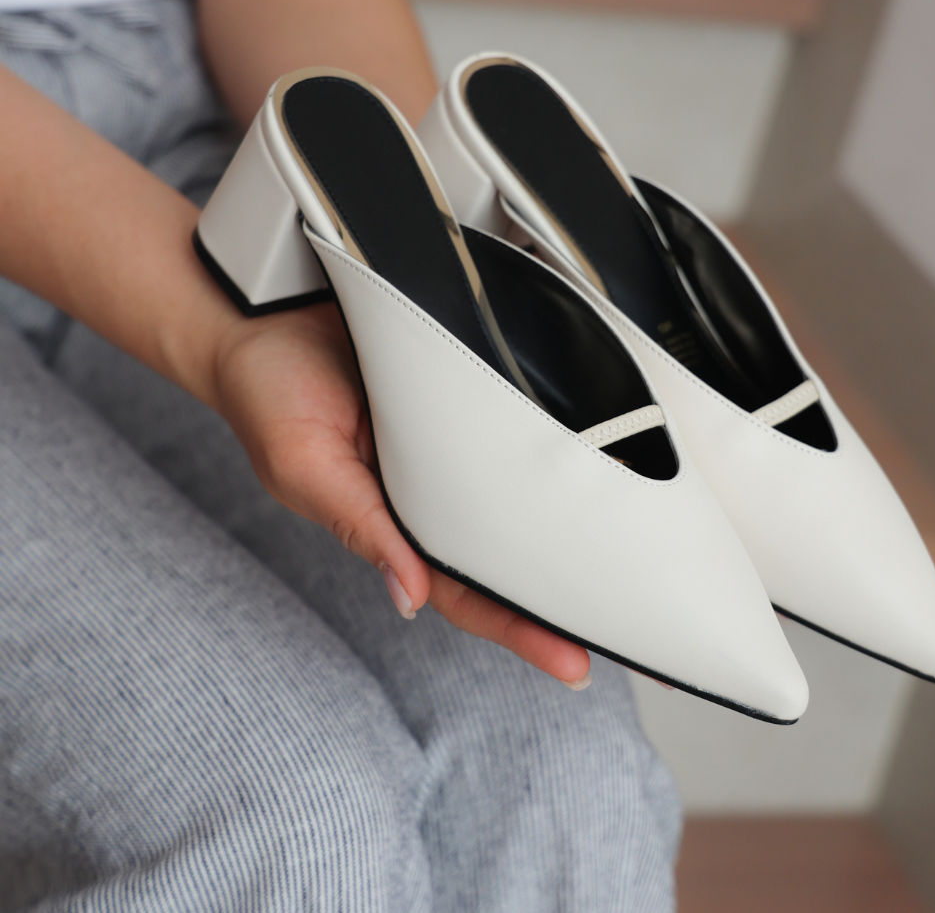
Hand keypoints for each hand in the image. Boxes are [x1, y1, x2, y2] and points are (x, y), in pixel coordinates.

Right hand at [211, 302, 592, 687]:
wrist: (260, 311)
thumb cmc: (269, 394)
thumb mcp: (305, 464)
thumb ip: (360, 525)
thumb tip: (410, 596)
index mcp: (393, 521)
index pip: (465, 592)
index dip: (518, 630)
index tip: (573, 664)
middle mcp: (430, 487)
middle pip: (506, 553)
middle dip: (562, 594)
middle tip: (630, 622)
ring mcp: (449, 440)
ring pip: (517, 494)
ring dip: (567, 523)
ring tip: (632, 556)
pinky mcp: (462, 387)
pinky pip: (512, 424)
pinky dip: (549, 447)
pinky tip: (596, 458)